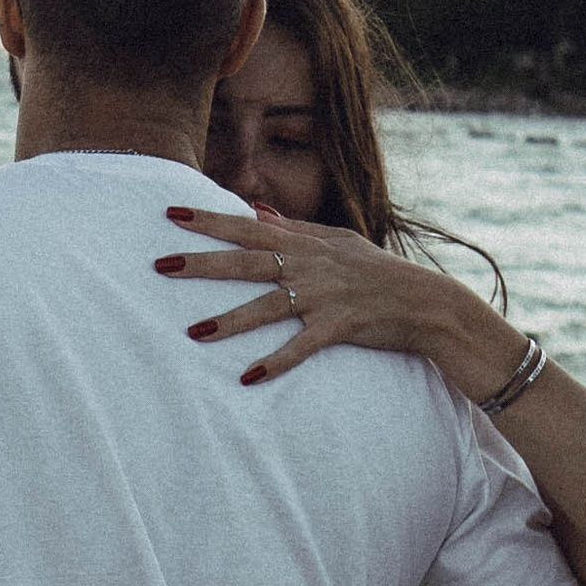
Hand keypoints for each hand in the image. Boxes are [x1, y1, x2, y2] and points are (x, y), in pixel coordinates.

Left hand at [152, 209, 498, 386]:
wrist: (426, 302)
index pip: (248, 225)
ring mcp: (324, 296)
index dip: (209, 218)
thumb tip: (255, 208)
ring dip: (230, 320)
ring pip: (268, 305)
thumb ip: (295, 227)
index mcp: (305, 244)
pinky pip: (303, 346)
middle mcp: (309, 265)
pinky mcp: (340, 326)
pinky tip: (249, 377)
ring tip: (193, 332)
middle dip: (202, 263)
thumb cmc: (378, 272)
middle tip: (159, 264)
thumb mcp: (339, 241)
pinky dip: (277, 361)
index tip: (170, 211)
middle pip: (247, 261)